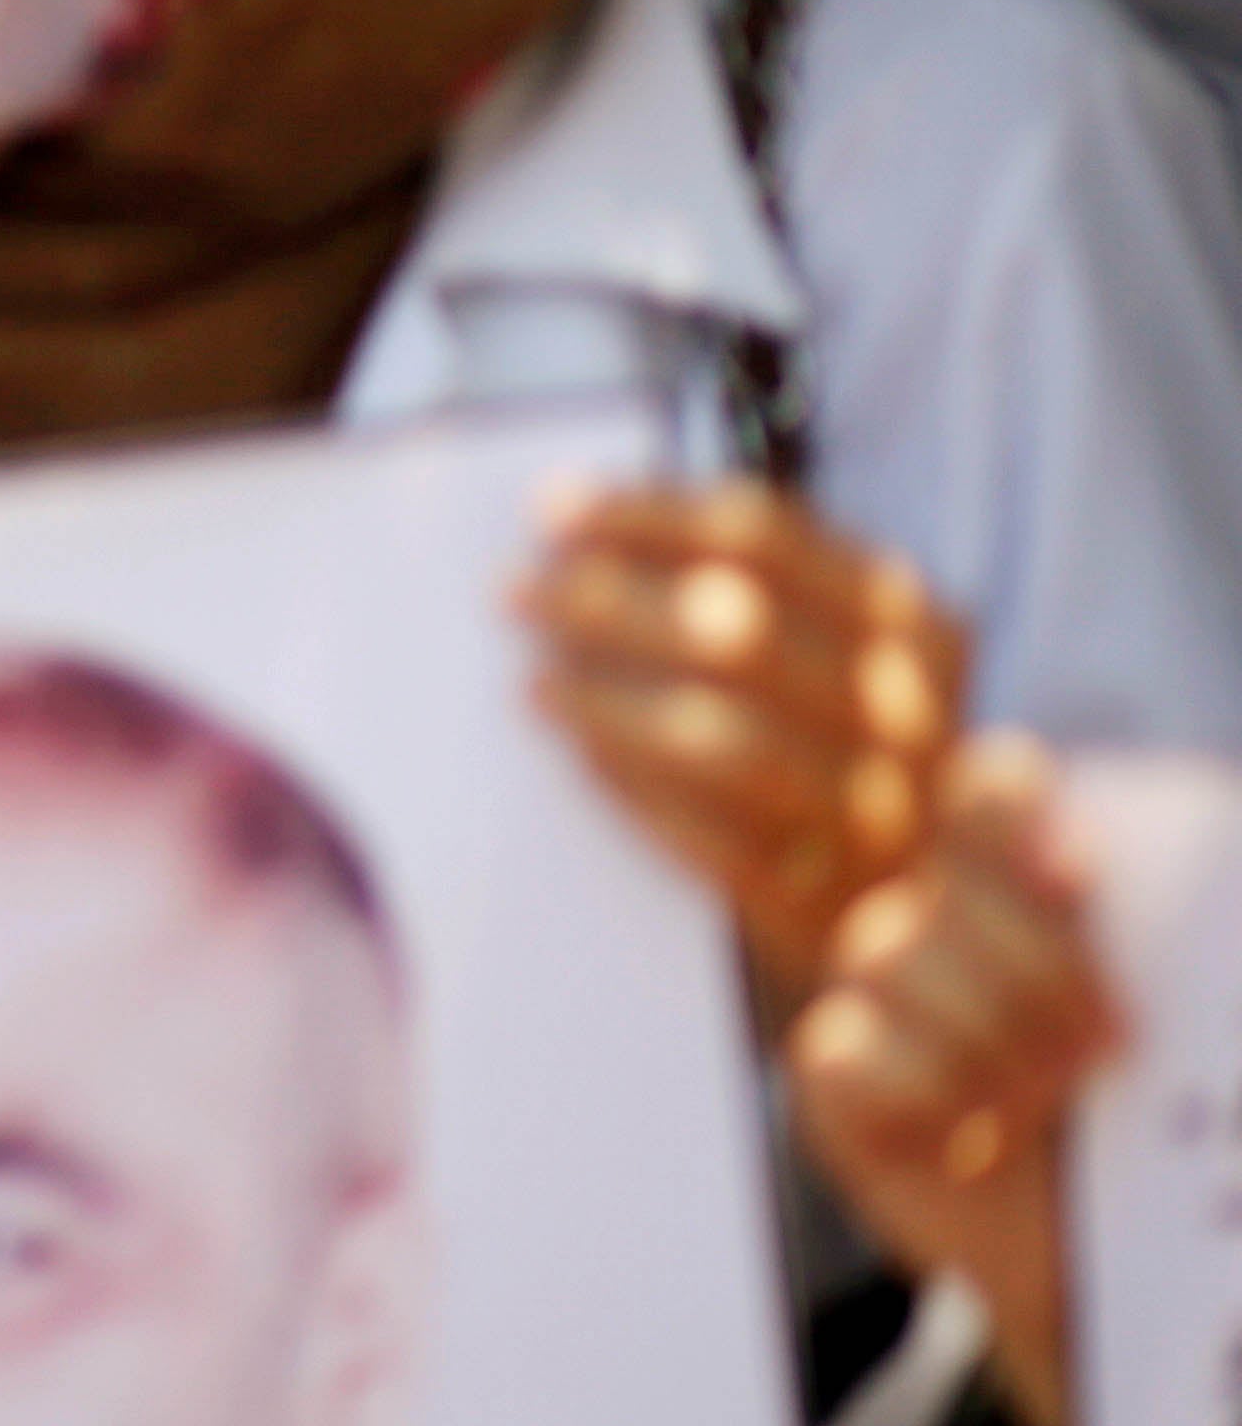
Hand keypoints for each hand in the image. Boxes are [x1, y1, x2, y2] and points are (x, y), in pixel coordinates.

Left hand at [520, 479, 962, 1011]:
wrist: (910, 916)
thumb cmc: (827, 746)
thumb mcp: (824, 651)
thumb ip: (738, 581)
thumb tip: (570, 517)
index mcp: (909, 623)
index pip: (763, 540)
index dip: (643, 518)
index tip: (550, 510)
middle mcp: (907, 712)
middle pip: (734, 630)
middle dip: (606, 601)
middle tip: (515, 592)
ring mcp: (874, 813)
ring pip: (719, 735)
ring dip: (606, 697)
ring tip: (535, 679)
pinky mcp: (822, 901)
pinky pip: (706, 834)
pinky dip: (628, 784)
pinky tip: (574, 752)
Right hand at [791, 738, 1115, 1425]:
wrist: (1130, 1263)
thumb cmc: (1169, 1128)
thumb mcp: (1188, 1011)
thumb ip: (1179, 933)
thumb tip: (1174, 859)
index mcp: (1028, 883)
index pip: (992, 790)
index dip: (1015, 816)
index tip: (1077, 880)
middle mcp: (939, 922)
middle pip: (941, 883)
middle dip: (1032, 964)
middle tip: (1108, 1046)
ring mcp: (874, 999)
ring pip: (884, 954)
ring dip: (987, 1035)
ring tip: (1051, 1099)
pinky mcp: (834, 1084)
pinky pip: (840, 1050)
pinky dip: (919, 1092)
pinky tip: (975, 1139)